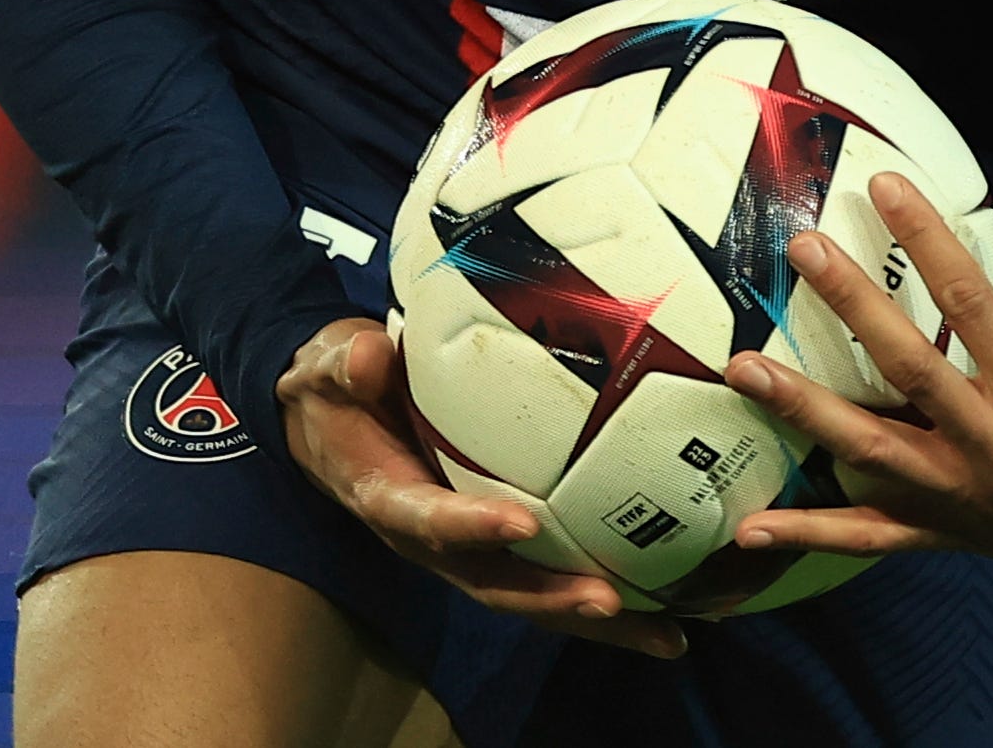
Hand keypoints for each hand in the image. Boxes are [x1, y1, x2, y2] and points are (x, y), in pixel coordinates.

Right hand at [274, 316, 687, 656]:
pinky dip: (600, 602)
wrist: (329, 423)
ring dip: (592, 620)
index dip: (470, 526)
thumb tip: (367, 356)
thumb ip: (344, 365)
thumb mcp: (326, 368)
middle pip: (492, 585)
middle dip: (550, 598)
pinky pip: (547, 577)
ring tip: (665, 635)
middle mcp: (429, 540)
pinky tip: (666, 612)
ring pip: (529, 596)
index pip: (427, 520)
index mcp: (386, 498)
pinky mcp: (493, 546)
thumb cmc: (336, 390)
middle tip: (611, 601)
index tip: (521, 523)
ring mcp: (464, 550)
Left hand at [723, 148, 992, 602]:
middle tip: (801, 251)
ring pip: (871, 452)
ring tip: (742, 369)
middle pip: (908, 370)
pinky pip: (873, 538)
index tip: (884, 186)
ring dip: (803, 412)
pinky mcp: (953, 532)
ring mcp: (967, 497)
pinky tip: (750, 527)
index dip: (927, 241)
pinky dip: (813, 534)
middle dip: (851, 308)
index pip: (972, 304)